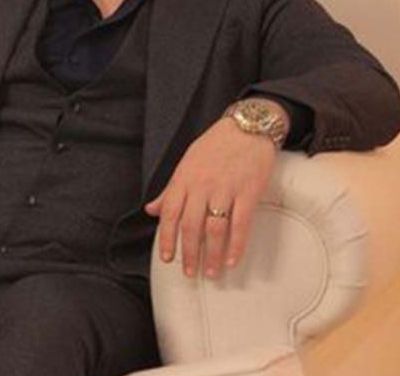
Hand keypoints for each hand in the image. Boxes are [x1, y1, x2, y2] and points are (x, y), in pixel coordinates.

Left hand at [144, 110, 279, 278]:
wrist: (247, 127)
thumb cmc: (215, 145)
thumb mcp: (186, 163)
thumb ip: (169, 190)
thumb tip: (151, 210)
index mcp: (183, 179)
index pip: (170, 214)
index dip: (167, 238)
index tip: (167, 258)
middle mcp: (202, 185)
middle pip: (191, 226)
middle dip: (188, 253)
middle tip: (189, 273)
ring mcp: (225, 189)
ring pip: (215, 229)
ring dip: (212, 255)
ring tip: (211, 272)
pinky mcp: (248, 192)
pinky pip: (241, 223)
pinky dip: (236, 244)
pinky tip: (233, 259)